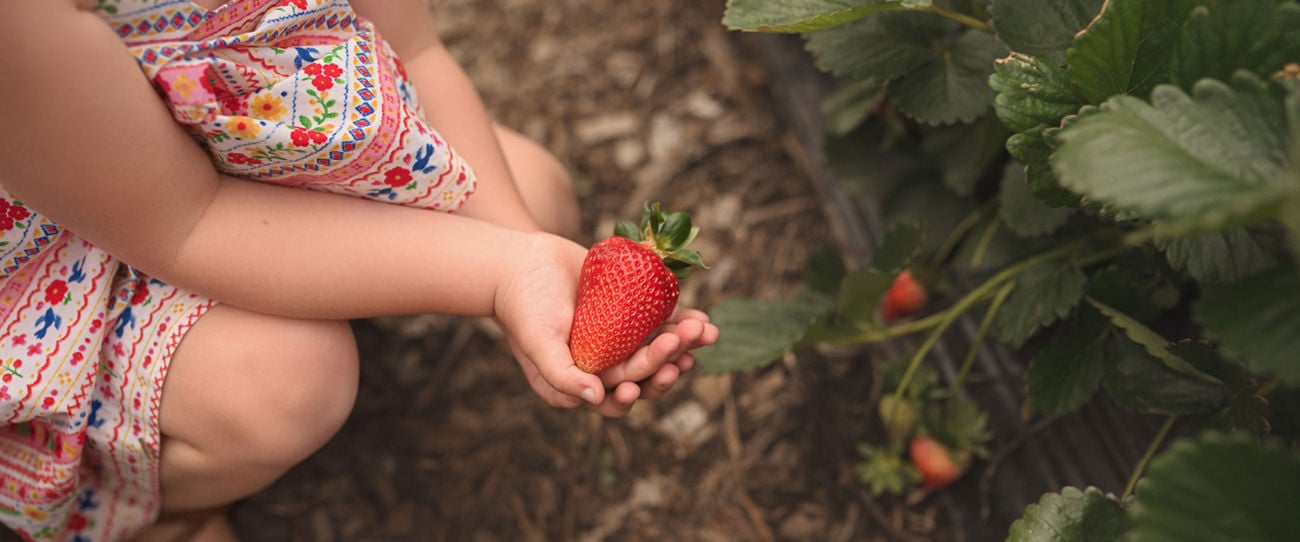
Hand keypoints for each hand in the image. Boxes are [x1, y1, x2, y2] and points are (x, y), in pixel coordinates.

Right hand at [493, 232, 718, 416]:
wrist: (522, 261)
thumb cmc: (525, 306)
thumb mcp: (538, 343)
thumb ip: (562, 376)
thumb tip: (597, 399)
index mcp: (582, 383)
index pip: (619, 396)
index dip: (644, 388)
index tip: (662, 372)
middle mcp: (603, 366)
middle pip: (645, 374)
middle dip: (668, 361)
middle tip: (684, 343)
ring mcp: (619, 339)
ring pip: (658, 349)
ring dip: (684, 345)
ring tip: (706, 333)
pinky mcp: (629, 313)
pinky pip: (660, 322)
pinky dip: (682, 321)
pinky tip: (703, 319)